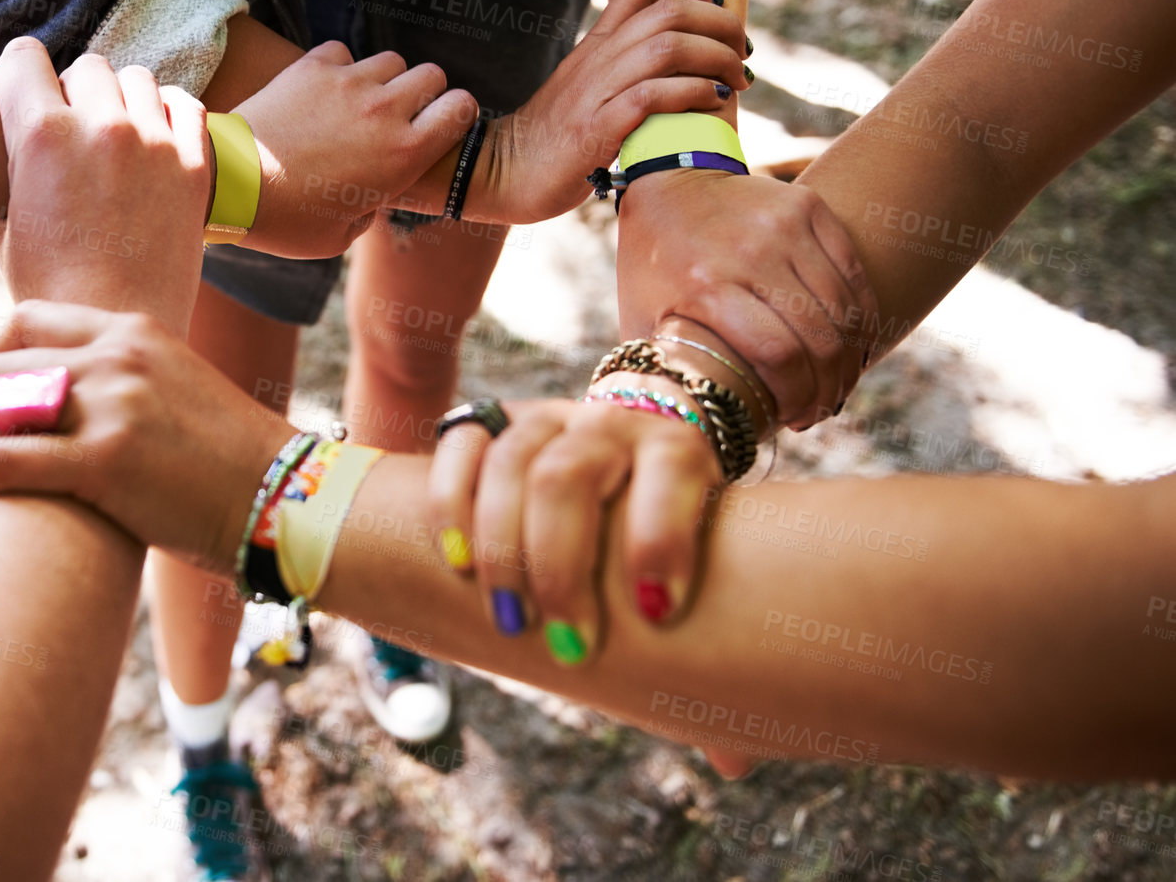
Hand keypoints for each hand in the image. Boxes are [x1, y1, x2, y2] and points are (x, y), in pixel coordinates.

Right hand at [0, 41, 209, 334]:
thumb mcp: (9, 224)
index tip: (28, 94)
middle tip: (77, 128)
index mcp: (39, 135)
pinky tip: (159, 140)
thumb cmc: (50, 290)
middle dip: (77, 90)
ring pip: (137, 78)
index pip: (23, 57)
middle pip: (87, 66)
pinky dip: (170, 114)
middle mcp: (99, 125)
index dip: (22, 75)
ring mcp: (153, 141)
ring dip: (124, 99)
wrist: (118, 328)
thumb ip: (20, 168)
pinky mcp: (195, 162)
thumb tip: (25, 143)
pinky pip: (185, 104)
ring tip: (119, 136)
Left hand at [0, 300, 295, 566]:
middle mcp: (118, 357)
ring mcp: (112, 406)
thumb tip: (72, 395)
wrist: (286, 500)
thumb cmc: (232, 460)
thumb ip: (127, 378)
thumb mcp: (178, 389)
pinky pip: (1, 462)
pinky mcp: (104, 462)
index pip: (26, 321)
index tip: (1, 403)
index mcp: (134, 332)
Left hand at [234, 41, 476, 257]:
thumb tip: (375, 191)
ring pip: (390, 60)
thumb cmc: (286, 221)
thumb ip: (374, 206)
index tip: (440, 126)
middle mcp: (384, 111)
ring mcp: (348, 84)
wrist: (229, 185)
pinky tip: (323, 91)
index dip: (457, 114)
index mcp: (404, 154)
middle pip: (432, 74)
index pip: (462, 108)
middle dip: (424, 93)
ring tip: (359, 104)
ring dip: (382, 78)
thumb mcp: (343, 235)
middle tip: (400, 115)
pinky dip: (338, 67)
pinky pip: (343, 51)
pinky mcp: (312, 67)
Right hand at [429, 386, 754, 778]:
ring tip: (512, 622)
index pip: (671, 471)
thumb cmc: (663, 540)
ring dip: (502, 551)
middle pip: (568, 477)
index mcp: (677, 451)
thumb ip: (712, 650)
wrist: (624, 455)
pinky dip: (450, 506)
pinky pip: (459, 448)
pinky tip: (457, 565)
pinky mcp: (491, 423)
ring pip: (510, 464)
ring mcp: (546, 420)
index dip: (662, 537)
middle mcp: (610, 425)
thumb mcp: (702, 570)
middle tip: (572, 646)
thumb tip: (735, 765)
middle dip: (561, 567)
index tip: (658, 613)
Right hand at [484, 0, 749, 225]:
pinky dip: (693, 94)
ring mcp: (596, 92)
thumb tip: (680, 62)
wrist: (502, 173)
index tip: (719, 11)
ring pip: (668, 47)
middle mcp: (599, 58)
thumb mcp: (589, 89)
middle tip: (743, 55)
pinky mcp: (596, 130)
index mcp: (598, 43)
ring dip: (716, 59)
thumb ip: (625, 69)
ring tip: (736, 81)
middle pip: (672, 10)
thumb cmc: (556, 139)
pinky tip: (713, 104)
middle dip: (723, 26)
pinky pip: (652, 96)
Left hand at [618, 170, 877, 429]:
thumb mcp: (641, 319)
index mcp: (705, 286)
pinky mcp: (807, 207)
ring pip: (844, 310)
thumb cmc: (652, 265)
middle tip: (819, 410)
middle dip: (828, 388)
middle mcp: (750, 252)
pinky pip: (852, 273)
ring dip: (848, 359)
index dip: (797, 397)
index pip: (779, 355)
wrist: (668, 182)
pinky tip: (850, 347)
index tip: (793, 420)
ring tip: (835, 385)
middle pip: (819, 338)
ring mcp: (783, 226)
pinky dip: (860, 317)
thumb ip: (668, 368)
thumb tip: (690, 427)